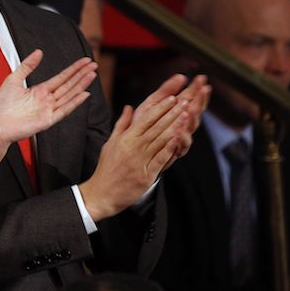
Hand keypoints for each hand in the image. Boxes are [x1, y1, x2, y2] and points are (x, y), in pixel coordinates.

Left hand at [0, 50, 96, 151]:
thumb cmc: (0, 106)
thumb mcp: (13, 79)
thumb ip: (27, 66)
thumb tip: (38, 52)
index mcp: (39, 91)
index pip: (61, 78)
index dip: (73, 69)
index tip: (85, 61)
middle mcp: (46, 100)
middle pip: (69, 85)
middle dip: (81, 75)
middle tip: (94, 65)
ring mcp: (48, 110)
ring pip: (69, 95)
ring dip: (81, 85)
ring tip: (92, 75)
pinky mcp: (47, 120)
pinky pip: (64, 110)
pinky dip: (74, 102)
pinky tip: (84, 94)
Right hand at [80, 83, 191, 221]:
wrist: (102, 193)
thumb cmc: (106, 168)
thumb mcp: (110, 143)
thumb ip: (122, 124)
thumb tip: (130, 107)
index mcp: (125, 138)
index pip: (146, 119)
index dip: (160, 108)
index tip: (172, 98)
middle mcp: (134, 147)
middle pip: (157, 127)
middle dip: (172, 113)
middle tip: (185, 101)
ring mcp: (141, 161)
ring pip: (161, 140)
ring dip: (175, 127)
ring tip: (187, 115)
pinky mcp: (147, 175)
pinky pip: (161, 159)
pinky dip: (171, 148)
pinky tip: (180, 138)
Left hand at [132, 74, 209, 170]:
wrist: (133, 148)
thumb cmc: (144, 123)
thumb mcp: (153, 103)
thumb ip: (166, 90)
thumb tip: (181, 76)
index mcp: (177, 111)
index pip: (191, 98)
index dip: (197, 88)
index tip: (201, 78)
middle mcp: (183, 124)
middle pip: (195, 112)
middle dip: (199, 101)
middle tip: (203, 90)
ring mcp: (180, 138)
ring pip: (189, 128)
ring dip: (191, 119)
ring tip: (190, 109)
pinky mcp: (174, 151)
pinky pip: (180, 146)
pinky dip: (180, 139)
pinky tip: (180, 132)